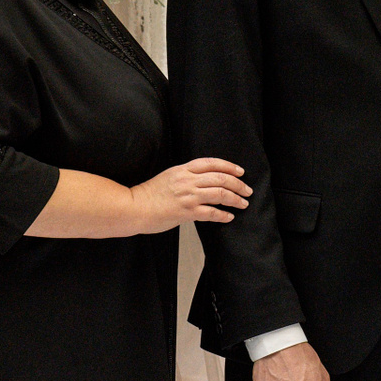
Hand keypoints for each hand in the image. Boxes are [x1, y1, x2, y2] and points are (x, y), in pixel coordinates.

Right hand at [130, 158, 250, 232]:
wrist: (133, 207)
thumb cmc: (149, 194)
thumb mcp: (169, 176)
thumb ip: (186, 176)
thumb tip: (205, 180)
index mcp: (183, 170)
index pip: (212, 163)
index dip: (229, 166)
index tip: (240, 172)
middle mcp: (187, 180)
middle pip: (221, 178)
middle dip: (238, 184)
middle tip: (247, 190)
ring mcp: (188, 196)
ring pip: (220, 194)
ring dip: (235, 199)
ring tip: (243, 203)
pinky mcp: (186, 212)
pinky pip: (211, 213)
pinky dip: (223, 215)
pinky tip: (229, 217)